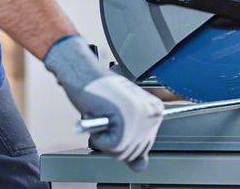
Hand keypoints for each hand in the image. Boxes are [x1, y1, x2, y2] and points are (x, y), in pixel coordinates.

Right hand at [44, 36, 163, 170]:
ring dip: (105, 139)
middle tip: (106, 118)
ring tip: (103, 116)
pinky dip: (98, 137)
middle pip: (135, 152)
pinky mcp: (127, 121)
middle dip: (115, 141)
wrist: (83, 72)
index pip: (144, 145)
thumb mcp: (122, 118)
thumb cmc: (99, 91)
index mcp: (155, 110)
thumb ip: (134, 142)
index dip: (124, 138)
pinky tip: (99, 117)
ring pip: (123, 152)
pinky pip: (112, 147)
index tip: (116, 120)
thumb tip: (140, 166)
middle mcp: (153, 113)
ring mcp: (141, 117)